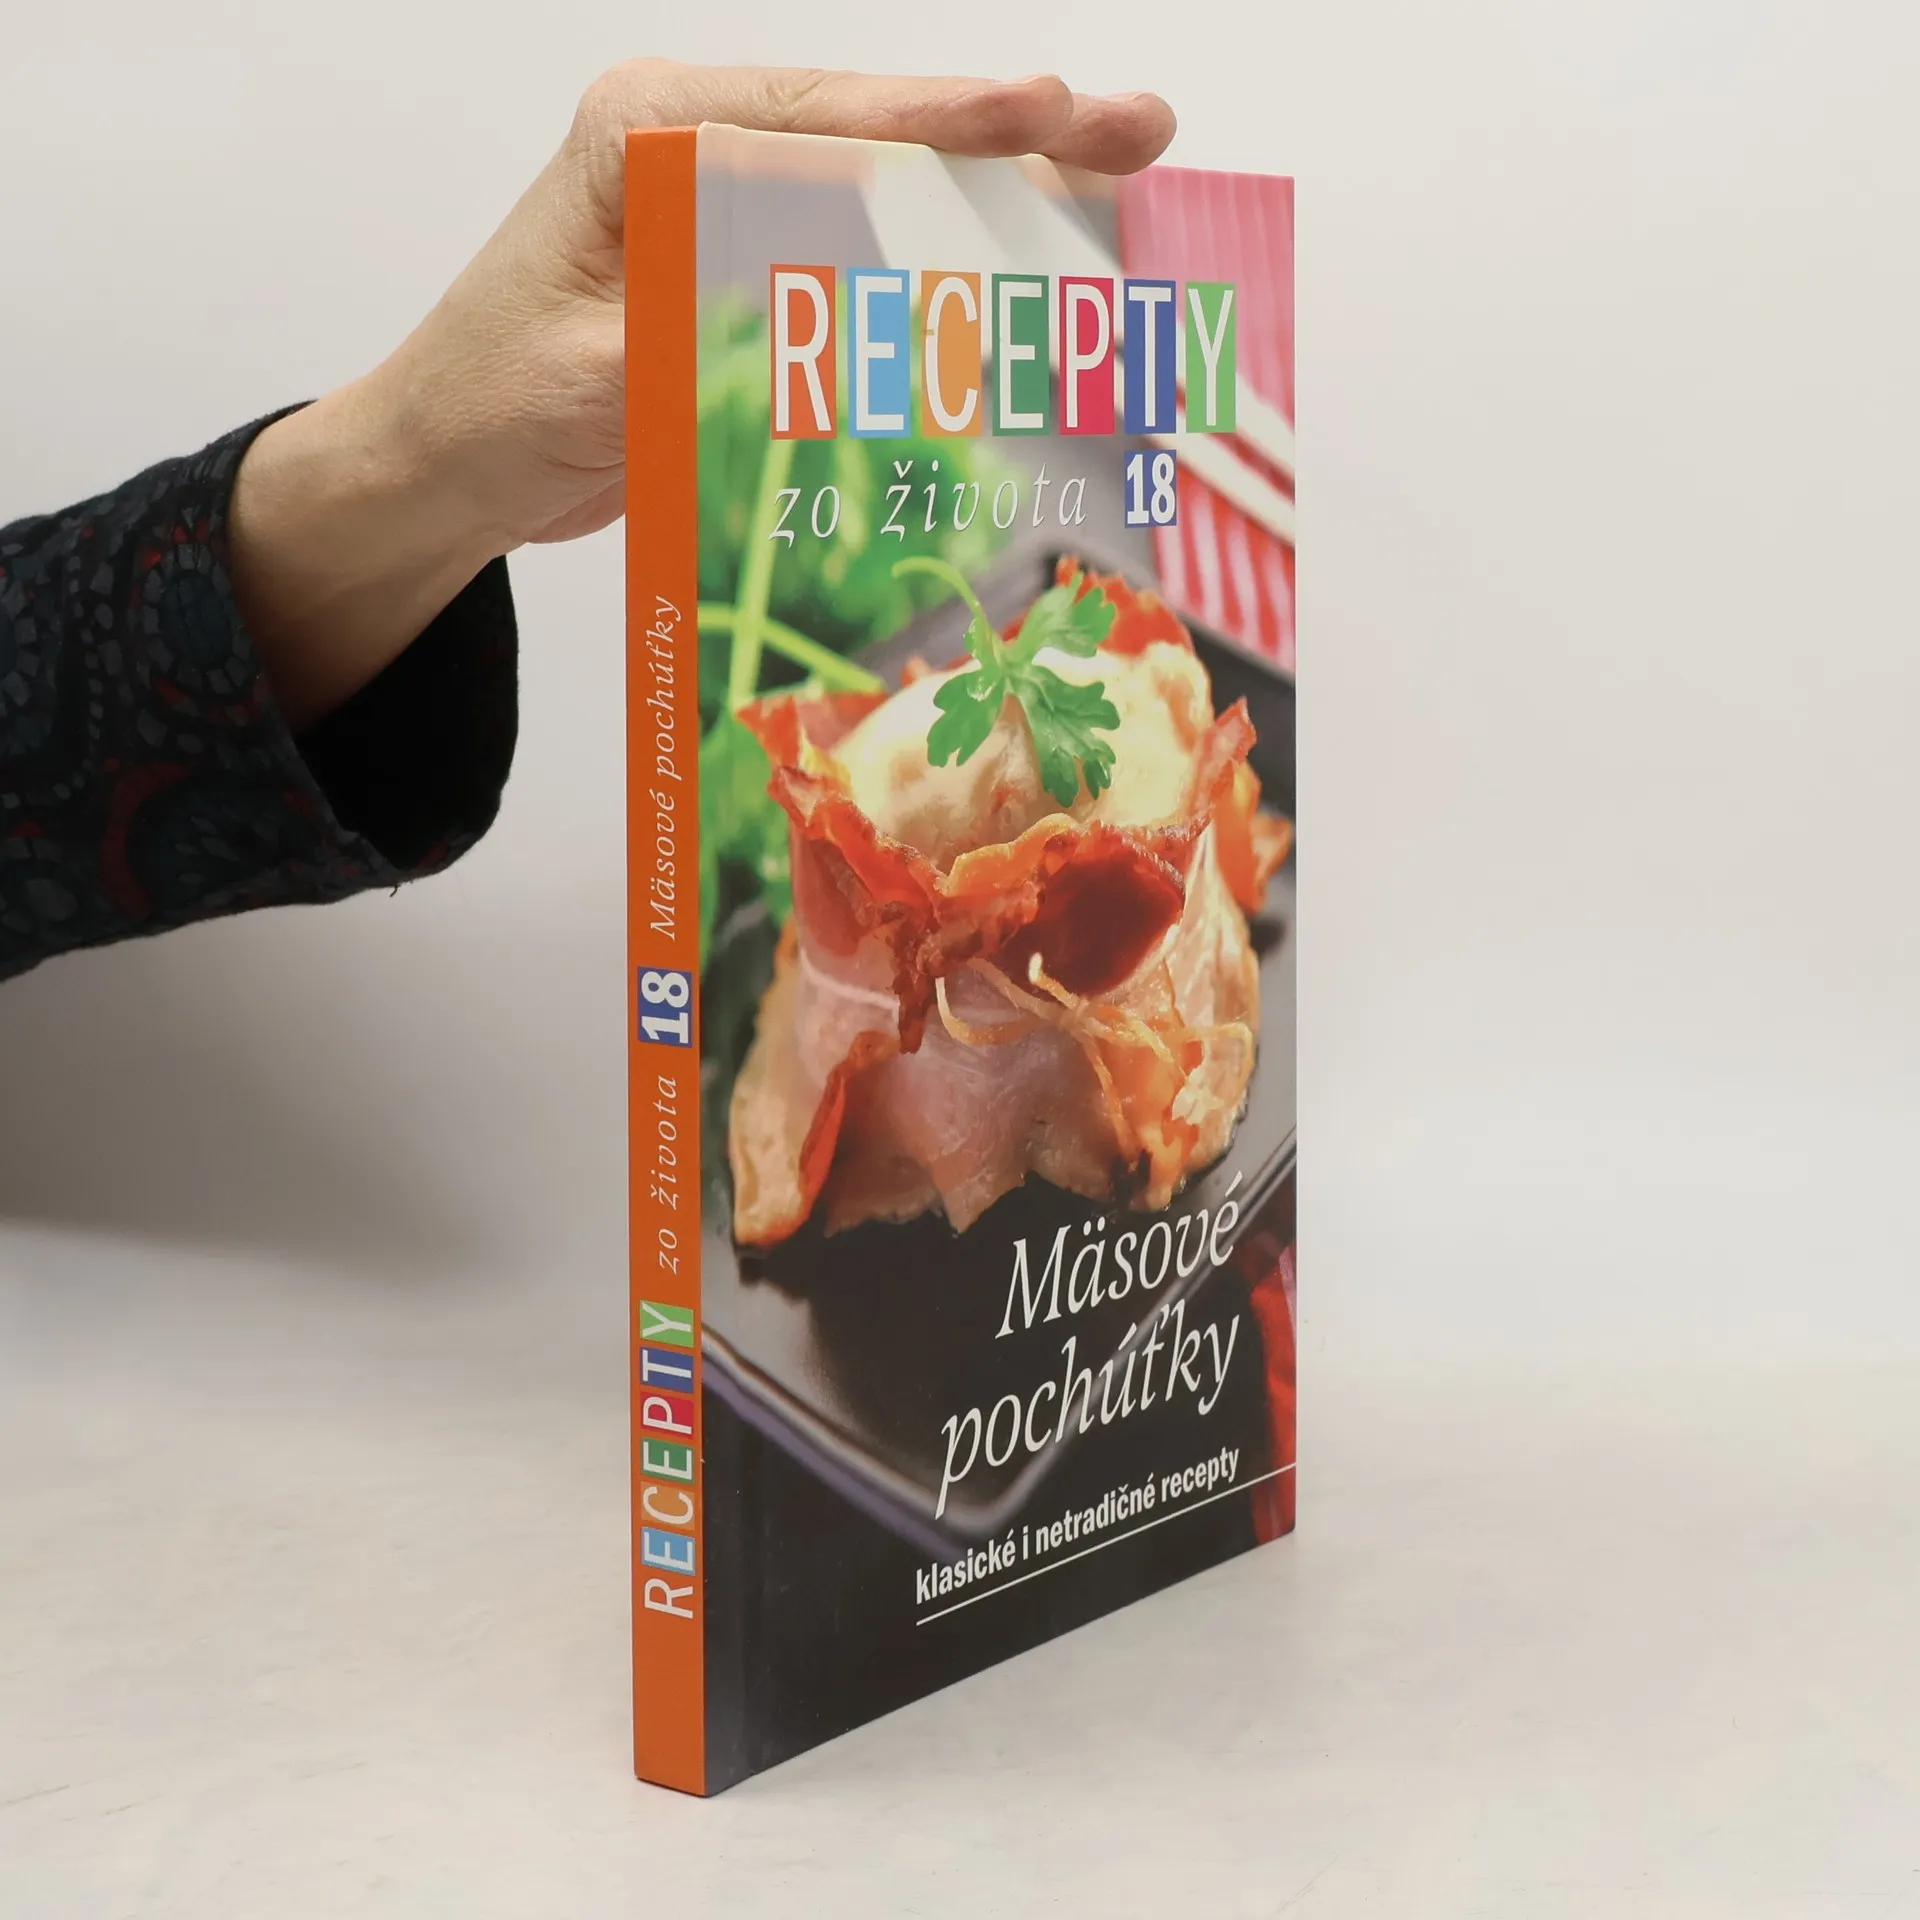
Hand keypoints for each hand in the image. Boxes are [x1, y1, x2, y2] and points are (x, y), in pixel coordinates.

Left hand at [229, 62, 1176, 728]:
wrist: (452, 466)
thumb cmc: (490, 407)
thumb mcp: (593, 377)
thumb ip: (709, 337)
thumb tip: (834, 326)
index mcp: (650, 135)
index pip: (821, 117)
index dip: (945, 121)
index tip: (1047, 112)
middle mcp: (700, 151)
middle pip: (880, 134)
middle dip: (1013, 140)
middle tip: (1137, 132)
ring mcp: (732, 209)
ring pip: (891, 190)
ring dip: (1004, 199)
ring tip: (1122, 191)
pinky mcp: (753, 274)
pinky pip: (871, 260)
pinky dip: (955, 268)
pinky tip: (1035, 275)